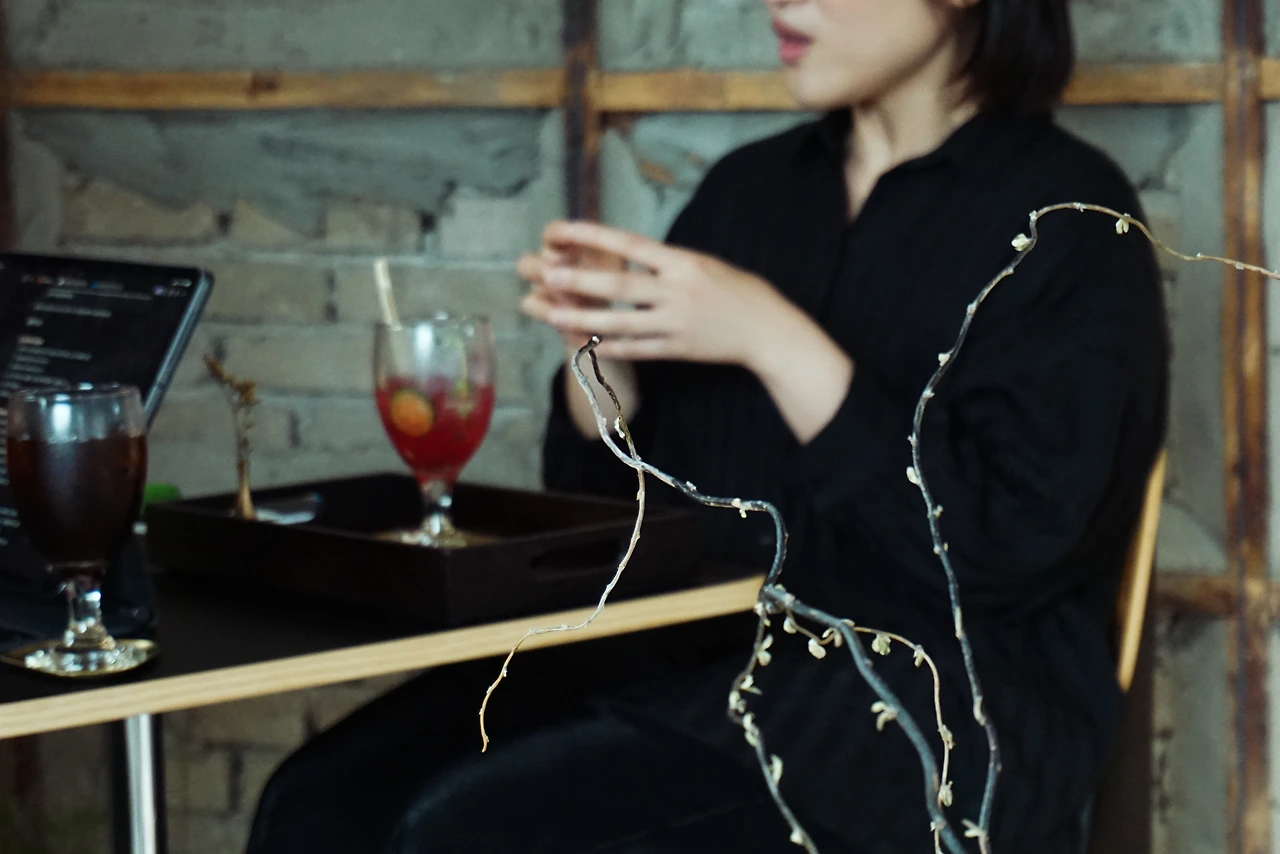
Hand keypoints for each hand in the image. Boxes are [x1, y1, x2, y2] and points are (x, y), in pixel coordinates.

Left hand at [519, 220, 789, 368]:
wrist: (768, 329)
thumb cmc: (735, 290)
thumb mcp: (703, 263)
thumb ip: (665, 262)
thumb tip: (625, 252)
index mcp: (683, 263)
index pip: (631, 244)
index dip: (594, 236)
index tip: (563, 230)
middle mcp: (678, 292)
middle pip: (621, 285)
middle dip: (581, 281)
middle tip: (547, 274)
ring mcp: (676, 324)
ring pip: (622, 323)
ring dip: (584, 320)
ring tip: (553, 315)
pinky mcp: (678, 350)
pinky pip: (637, 350)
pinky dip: (610, 348)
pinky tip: (585, 347)